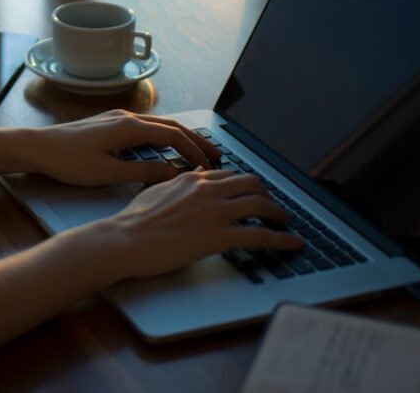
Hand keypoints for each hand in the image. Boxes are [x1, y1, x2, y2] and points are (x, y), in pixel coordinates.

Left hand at [26, 110, 221, 186]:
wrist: (38, 147)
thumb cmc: (68, 160)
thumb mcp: (109, 172)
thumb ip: (143, 173)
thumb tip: (173, 173)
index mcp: (129, 127)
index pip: (173, 136)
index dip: (194, 151)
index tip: (209, 166)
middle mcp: (126, 117)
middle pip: (171, 126)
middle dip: (195, 140)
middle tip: (216, 154)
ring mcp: (117, 118)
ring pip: (158, 125)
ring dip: (180, 137)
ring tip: (196, 152)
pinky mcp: (109, 123)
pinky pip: (145, 127)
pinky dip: (162, 136)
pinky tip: (165, 148)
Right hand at [98, 169, 303, 278]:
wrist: (125, 239)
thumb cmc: (134, 220)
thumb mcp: (156, 191)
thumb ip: (177, 184)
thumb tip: (190, 178)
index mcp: (192, 179)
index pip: (229, 175)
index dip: (246, 184)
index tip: (252, 192)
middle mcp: (207, 190)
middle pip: (251, 184)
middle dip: (267, 195)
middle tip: (273, 206)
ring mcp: (215, 212)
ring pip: (261, 205)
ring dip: (279, 215)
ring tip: (286, 223)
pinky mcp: (219, 236)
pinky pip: (261, 235)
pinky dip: (283, 240)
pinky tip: (294, 244)